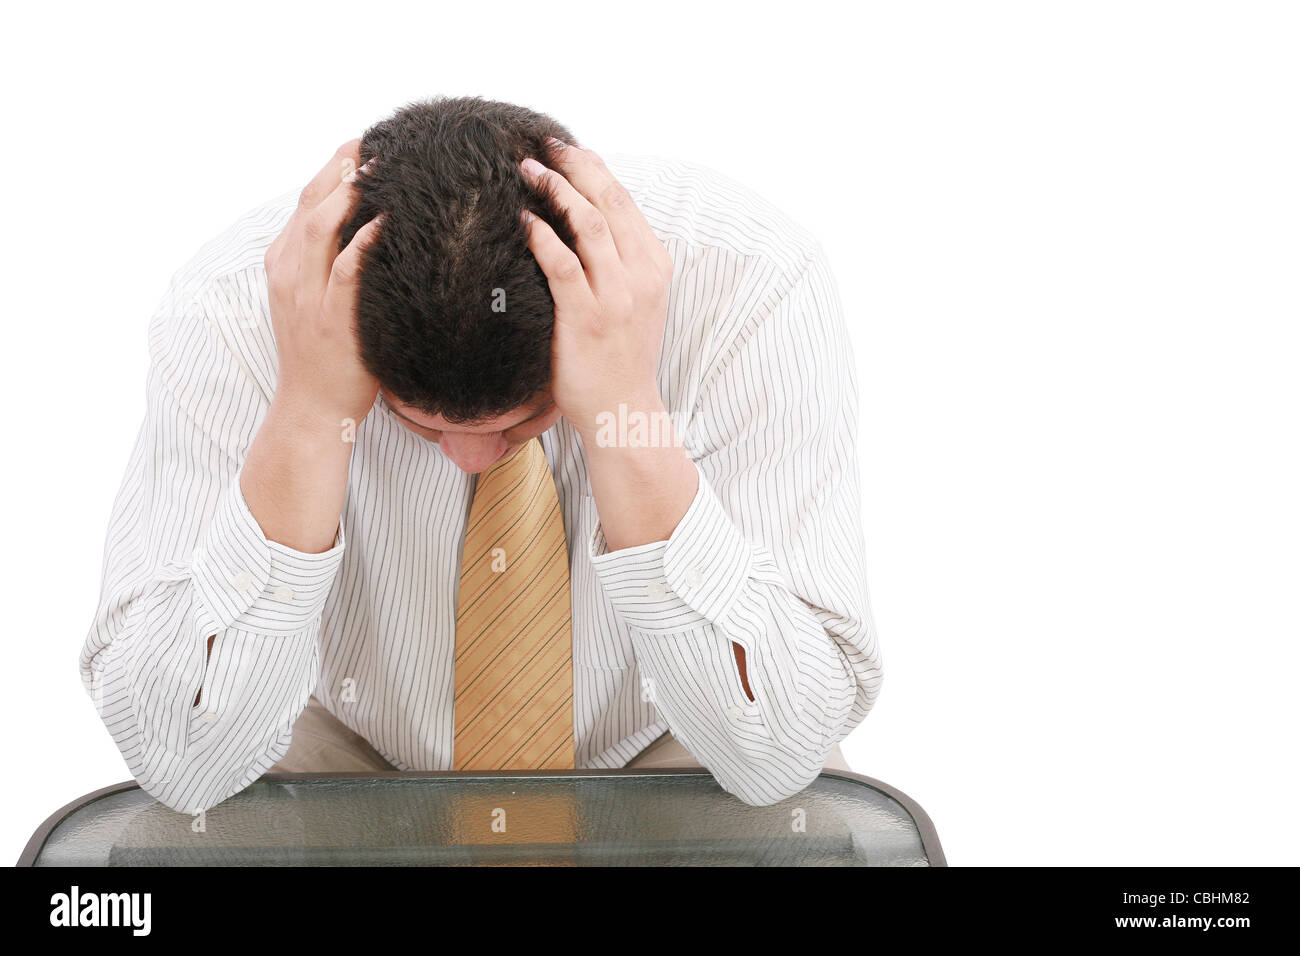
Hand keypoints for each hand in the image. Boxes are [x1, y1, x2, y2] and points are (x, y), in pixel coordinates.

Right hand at [264, 140, 383, 431]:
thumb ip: (329, 263)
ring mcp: (308, 295)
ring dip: (349, 193)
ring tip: (379, 167)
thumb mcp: (315, 300)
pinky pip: (346, 269)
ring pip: (320, 227)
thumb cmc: (324, 356)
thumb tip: (367, 228)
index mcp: (283, 263)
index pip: (305, 201)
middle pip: (310, 202)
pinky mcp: (331, 318)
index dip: (332, 168)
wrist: (312, 408)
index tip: (361, 145)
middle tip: (374, 141)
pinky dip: (364, 241)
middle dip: (340, 166)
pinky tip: (388, 221)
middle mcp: (290, 272)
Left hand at [520, 141, 673, 438]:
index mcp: (654, 266)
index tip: (567, 148)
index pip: (625, 201)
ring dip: (556, 190)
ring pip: (589, 223)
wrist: (623, 410)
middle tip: (544, 146)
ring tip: (527, 170)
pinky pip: (563, 264)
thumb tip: (583, 221)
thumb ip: (618, 262)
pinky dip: (542, 236)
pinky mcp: (587, 317)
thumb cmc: (619, 356)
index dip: (594, 168)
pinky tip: (524, 220)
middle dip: (575, 166)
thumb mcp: (634, 301)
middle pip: (609, 200)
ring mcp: (616, 296)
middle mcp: (641, 275)